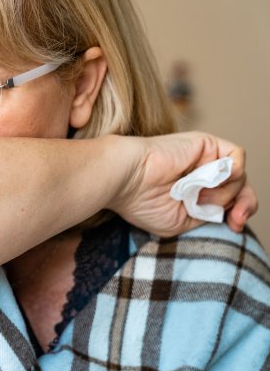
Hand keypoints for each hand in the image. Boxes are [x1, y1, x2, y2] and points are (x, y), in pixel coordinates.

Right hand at [110, 132, 257, 236]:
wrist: (125, 180)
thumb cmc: (141, 202)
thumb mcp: (181, 222)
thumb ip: (209, 215)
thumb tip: (232, 206)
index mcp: (193, 190)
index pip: (230, 198)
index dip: (238, 212)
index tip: (233, 226)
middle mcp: (200, 172)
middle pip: (241, 186)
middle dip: (245, 205)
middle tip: (236, 220)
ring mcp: (204, 157)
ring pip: (238, 175)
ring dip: (225, 194)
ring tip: (199, 200)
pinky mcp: (206, 144)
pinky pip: (236, 158)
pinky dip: (229, 175)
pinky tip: (206, 184)